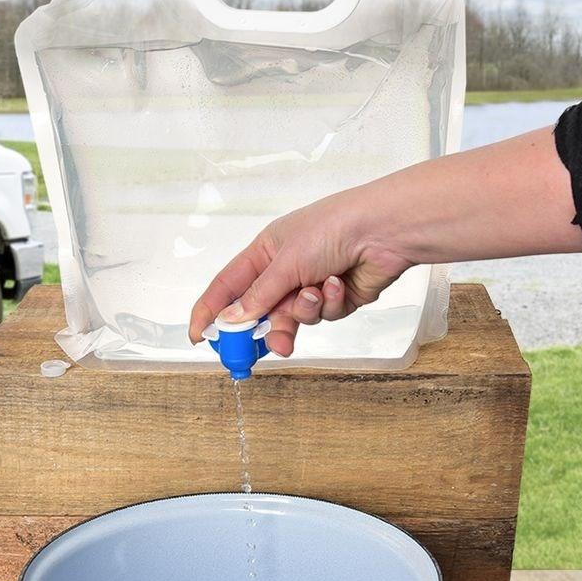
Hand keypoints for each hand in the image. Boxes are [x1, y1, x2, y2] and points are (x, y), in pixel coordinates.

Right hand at [188, 183, 413, 356]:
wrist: (383, 230)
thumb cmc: (331, 229)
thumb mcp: (286, 262)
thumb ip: (258, 296)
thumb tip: (230, 320)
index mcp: (265, 252)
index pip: (227, 286)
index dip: (211, 311)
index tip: (199, 337)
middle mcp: (285, 270)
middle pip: (261, 311)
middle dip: (263, 328)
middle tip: (256, 351)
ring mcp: (311, 285)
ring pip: (294, 319)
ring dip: (303, 312)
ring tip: (314, 295)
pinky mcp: (336, 299)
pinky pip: (323, 316)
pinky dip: (330, 303)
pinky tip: (339, 283)